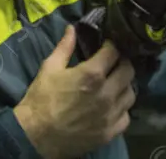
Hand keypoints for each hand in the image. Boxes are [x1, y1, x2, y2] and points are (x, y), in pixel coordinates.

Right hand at [14, 25, 135, 158]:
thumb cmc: (41, 99)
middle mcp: (106, 93)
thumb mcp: (50, 68)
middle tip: (113, 63)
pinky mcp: (110, 132)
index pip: (114, 52)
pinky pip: (126, 117)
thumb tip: (72, 28)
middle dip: (122, 62)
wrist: (35, 136)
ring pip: (130, 94)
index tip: (107, 45)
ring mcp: (110, 114)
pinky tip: (112, 107)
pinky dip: (122, 109)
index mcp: (92, 74)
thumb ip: (65, 47)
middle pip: (128, 70)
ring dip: (124, 86)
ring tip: (114, 84)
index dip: (111, 45)